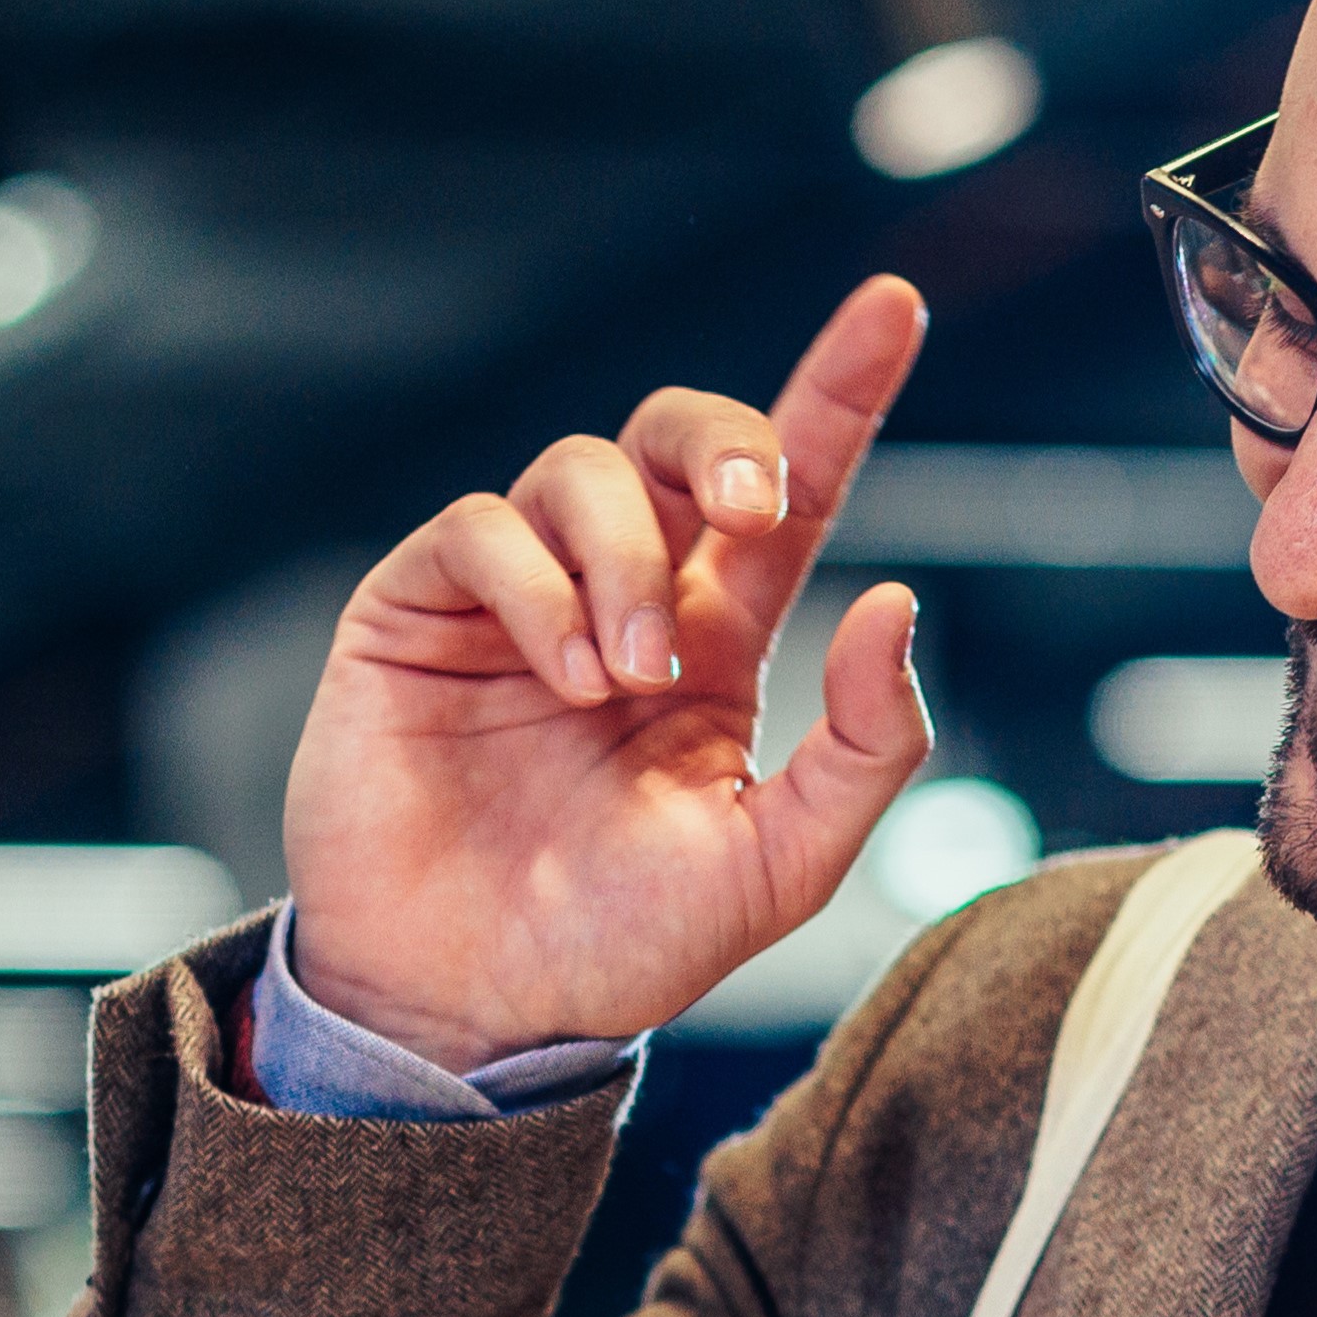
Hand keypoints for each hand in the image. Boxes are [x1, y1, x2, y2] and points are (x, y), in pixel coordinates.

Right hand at [278, 279, 940, 1067]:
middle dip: (730, 437)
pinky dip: (537, 588)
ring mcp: (516, 596)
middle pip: (680, 436)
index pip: (792, 491)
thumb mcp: (782, 867)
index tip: (895, 308)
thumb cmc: (621, 945)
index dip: (840, 392)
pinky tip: (561, 675)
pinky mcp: (418, 611)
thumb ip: (865, 747)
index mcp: (718, 640)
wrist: (472, 1008)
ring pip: (581, 470)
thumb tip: (897, 600)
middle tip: (760, 508)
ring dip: (624, 558)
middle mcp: (621, 594)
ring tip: (623, 679)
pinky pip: (482, 529)